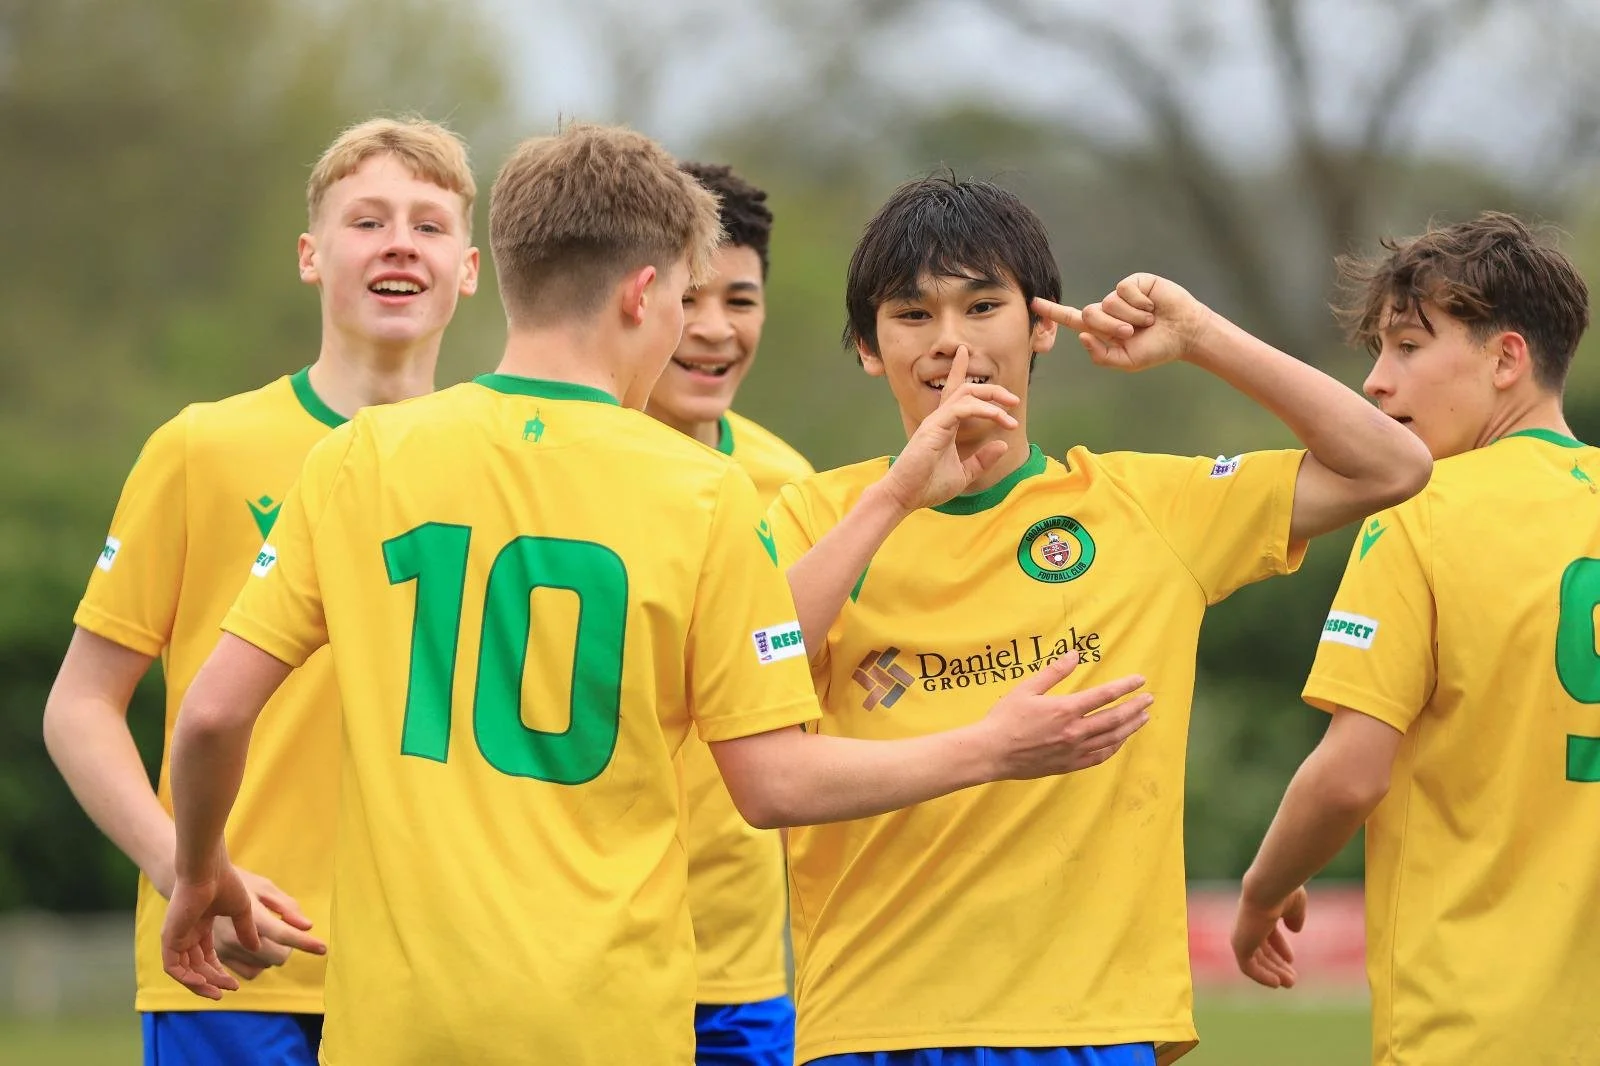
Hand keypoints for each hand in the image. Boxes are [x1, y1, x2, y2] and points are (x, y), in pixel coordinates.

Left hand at [161, 861, 258, 999]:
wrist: (208, 870)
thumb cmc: (224, 883)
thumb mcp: (241, 911)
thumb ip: (246, 930)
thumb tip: (256, 948)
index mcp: (200, 926)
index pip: (206, 957)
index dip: (220, 972)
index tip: (234, 983)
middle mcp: (186, 934)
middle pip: (196, 967)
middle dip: (213, 981)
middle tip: (230, 989)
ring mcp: (176, 936)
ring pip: (184, 971)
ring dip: (201, 984)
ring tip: (218, 992)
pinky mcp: (169, 938)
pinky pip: (173, 967)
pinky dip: (186, 978)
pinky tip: (203, 983)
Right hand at [212, 868, 327, 979]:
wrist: (200, 887)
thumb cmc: (238, 883)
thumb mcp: (265, 887)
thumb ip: (287, 907)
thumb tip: (308, 926)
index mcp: (251, 916)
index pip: (283, 934)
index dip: (306, 943)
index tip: (324, 949)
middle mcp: (236, 937)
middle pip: (277, 958)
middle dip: (286, 949)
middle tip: (285, 934)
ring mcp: (225, 949)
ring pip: (262, 967)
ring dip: (271, 957)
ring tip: (267, 938)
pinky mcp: (219, 957)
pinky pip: (248, 972)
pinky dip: (257, 964)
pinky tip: (256, 948)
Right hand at [879, 345, 1018, 512]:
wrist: (904, 497)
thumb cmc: (927, 486)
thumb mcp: (963, 474)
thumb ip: (982, 460)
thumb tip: (1002, 444)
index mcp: (943, 426)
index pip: (953, 392)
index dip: (959, 371)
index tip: (964, 353)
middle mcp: (939, 419)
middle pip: (965, 389)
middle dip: (991, 389)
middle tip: (1013, 400)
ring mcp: (936, 421)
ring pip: (966, 393)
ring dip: (992, 396)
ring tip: (1011, 407)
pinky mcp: (935, 427)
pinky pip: (962, 407)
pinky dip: (984, 409)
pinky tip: (999, 417)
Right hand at [979, 650, 1152, 778]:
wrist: (991, 752)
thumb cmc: (1005, 718)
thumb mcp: (1026, 689)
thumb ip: (1053, 672)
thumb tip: (1074, 654)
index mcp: (1065, 709)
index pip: (1104, 695)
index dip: (1125, 686)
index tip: (1140, 680)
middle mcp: (1074, 731)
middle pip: (1114, 718)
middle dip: (1135, 707)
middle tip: (1149, 699)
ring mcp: (1074, 750)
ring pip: (1111, 738)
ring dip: (1130, 727)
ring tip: (1143, 718)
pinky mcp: (1069, 765)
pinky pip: (1099, 756)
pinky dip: (1114, 747)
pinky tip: (1120, 741)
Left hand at [1032, 274, 1212, 371]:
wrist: (1185, 333)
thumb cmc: (1156, 349)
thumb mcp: (1126, 361)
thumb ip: (1102, 356)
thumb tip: (1083, 337)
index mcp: (1102, 329)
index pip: (1072, 319)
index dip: (1053, 312)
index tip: (1033, 303)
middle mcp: (1107, 310)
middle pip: (1089, 314)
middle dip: (1111, 327)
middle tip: (1133, 332)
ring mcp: (1120, 295)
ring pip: (1108, 303)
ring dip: (1130, 316)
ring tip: (1148, 320)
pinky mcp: (1134, 282)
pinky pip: (1124, 290)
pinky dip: (1139, 302)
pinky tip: (1152, 305)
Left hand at [1230, 884, 1307, 988]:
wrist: (1268, 889)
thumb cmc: (1284, 892)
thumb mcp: (1295, 905)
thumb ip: (1295, 917)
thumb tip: (1295, 930)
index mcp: (1258, 912)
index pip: (1267, 934)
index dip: (1279, 947)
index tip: (1291, 960)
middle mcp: (1247, 924)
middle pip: (1261, 950)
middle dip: (1276, 964)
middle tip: (1292, 979)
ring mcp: (1242, 934)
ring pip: (1256, 960)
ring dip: (1273, 973)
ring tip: (1290, 983)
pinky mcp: (1239, 945)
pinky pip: (1248, 967)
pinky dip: (1261, 976)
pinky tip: (1276, 983)